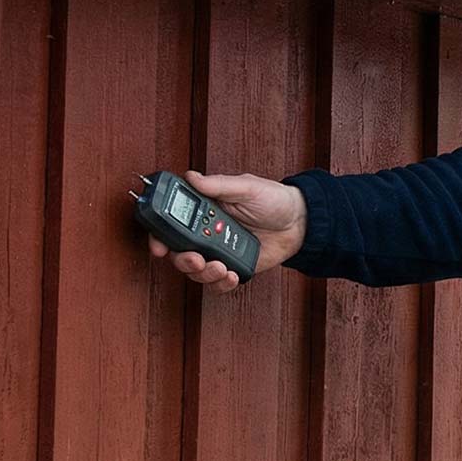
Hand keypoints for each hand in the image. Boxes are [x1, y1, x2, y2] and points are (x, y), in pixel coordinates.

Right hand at [145, 170, 306, 294]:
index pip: (173, 225)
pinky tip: (231, 275)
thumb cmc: (274, 199)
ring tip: (221, 267)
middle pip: (179, 253)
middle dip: (183, 260)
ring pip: (197, 271)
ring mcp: (220, 252)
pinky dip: (221, 284)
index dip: (160, 236)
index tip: (160, 246)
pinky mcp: (234, 267)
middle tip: (197, 259)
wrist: (301, 222)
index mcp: (205, 211)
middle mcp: (207, 234)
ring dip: (203, 273)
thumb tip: (191, 176)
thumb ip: (219, 185)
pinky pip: (219, 283)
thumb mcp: (246, 187)